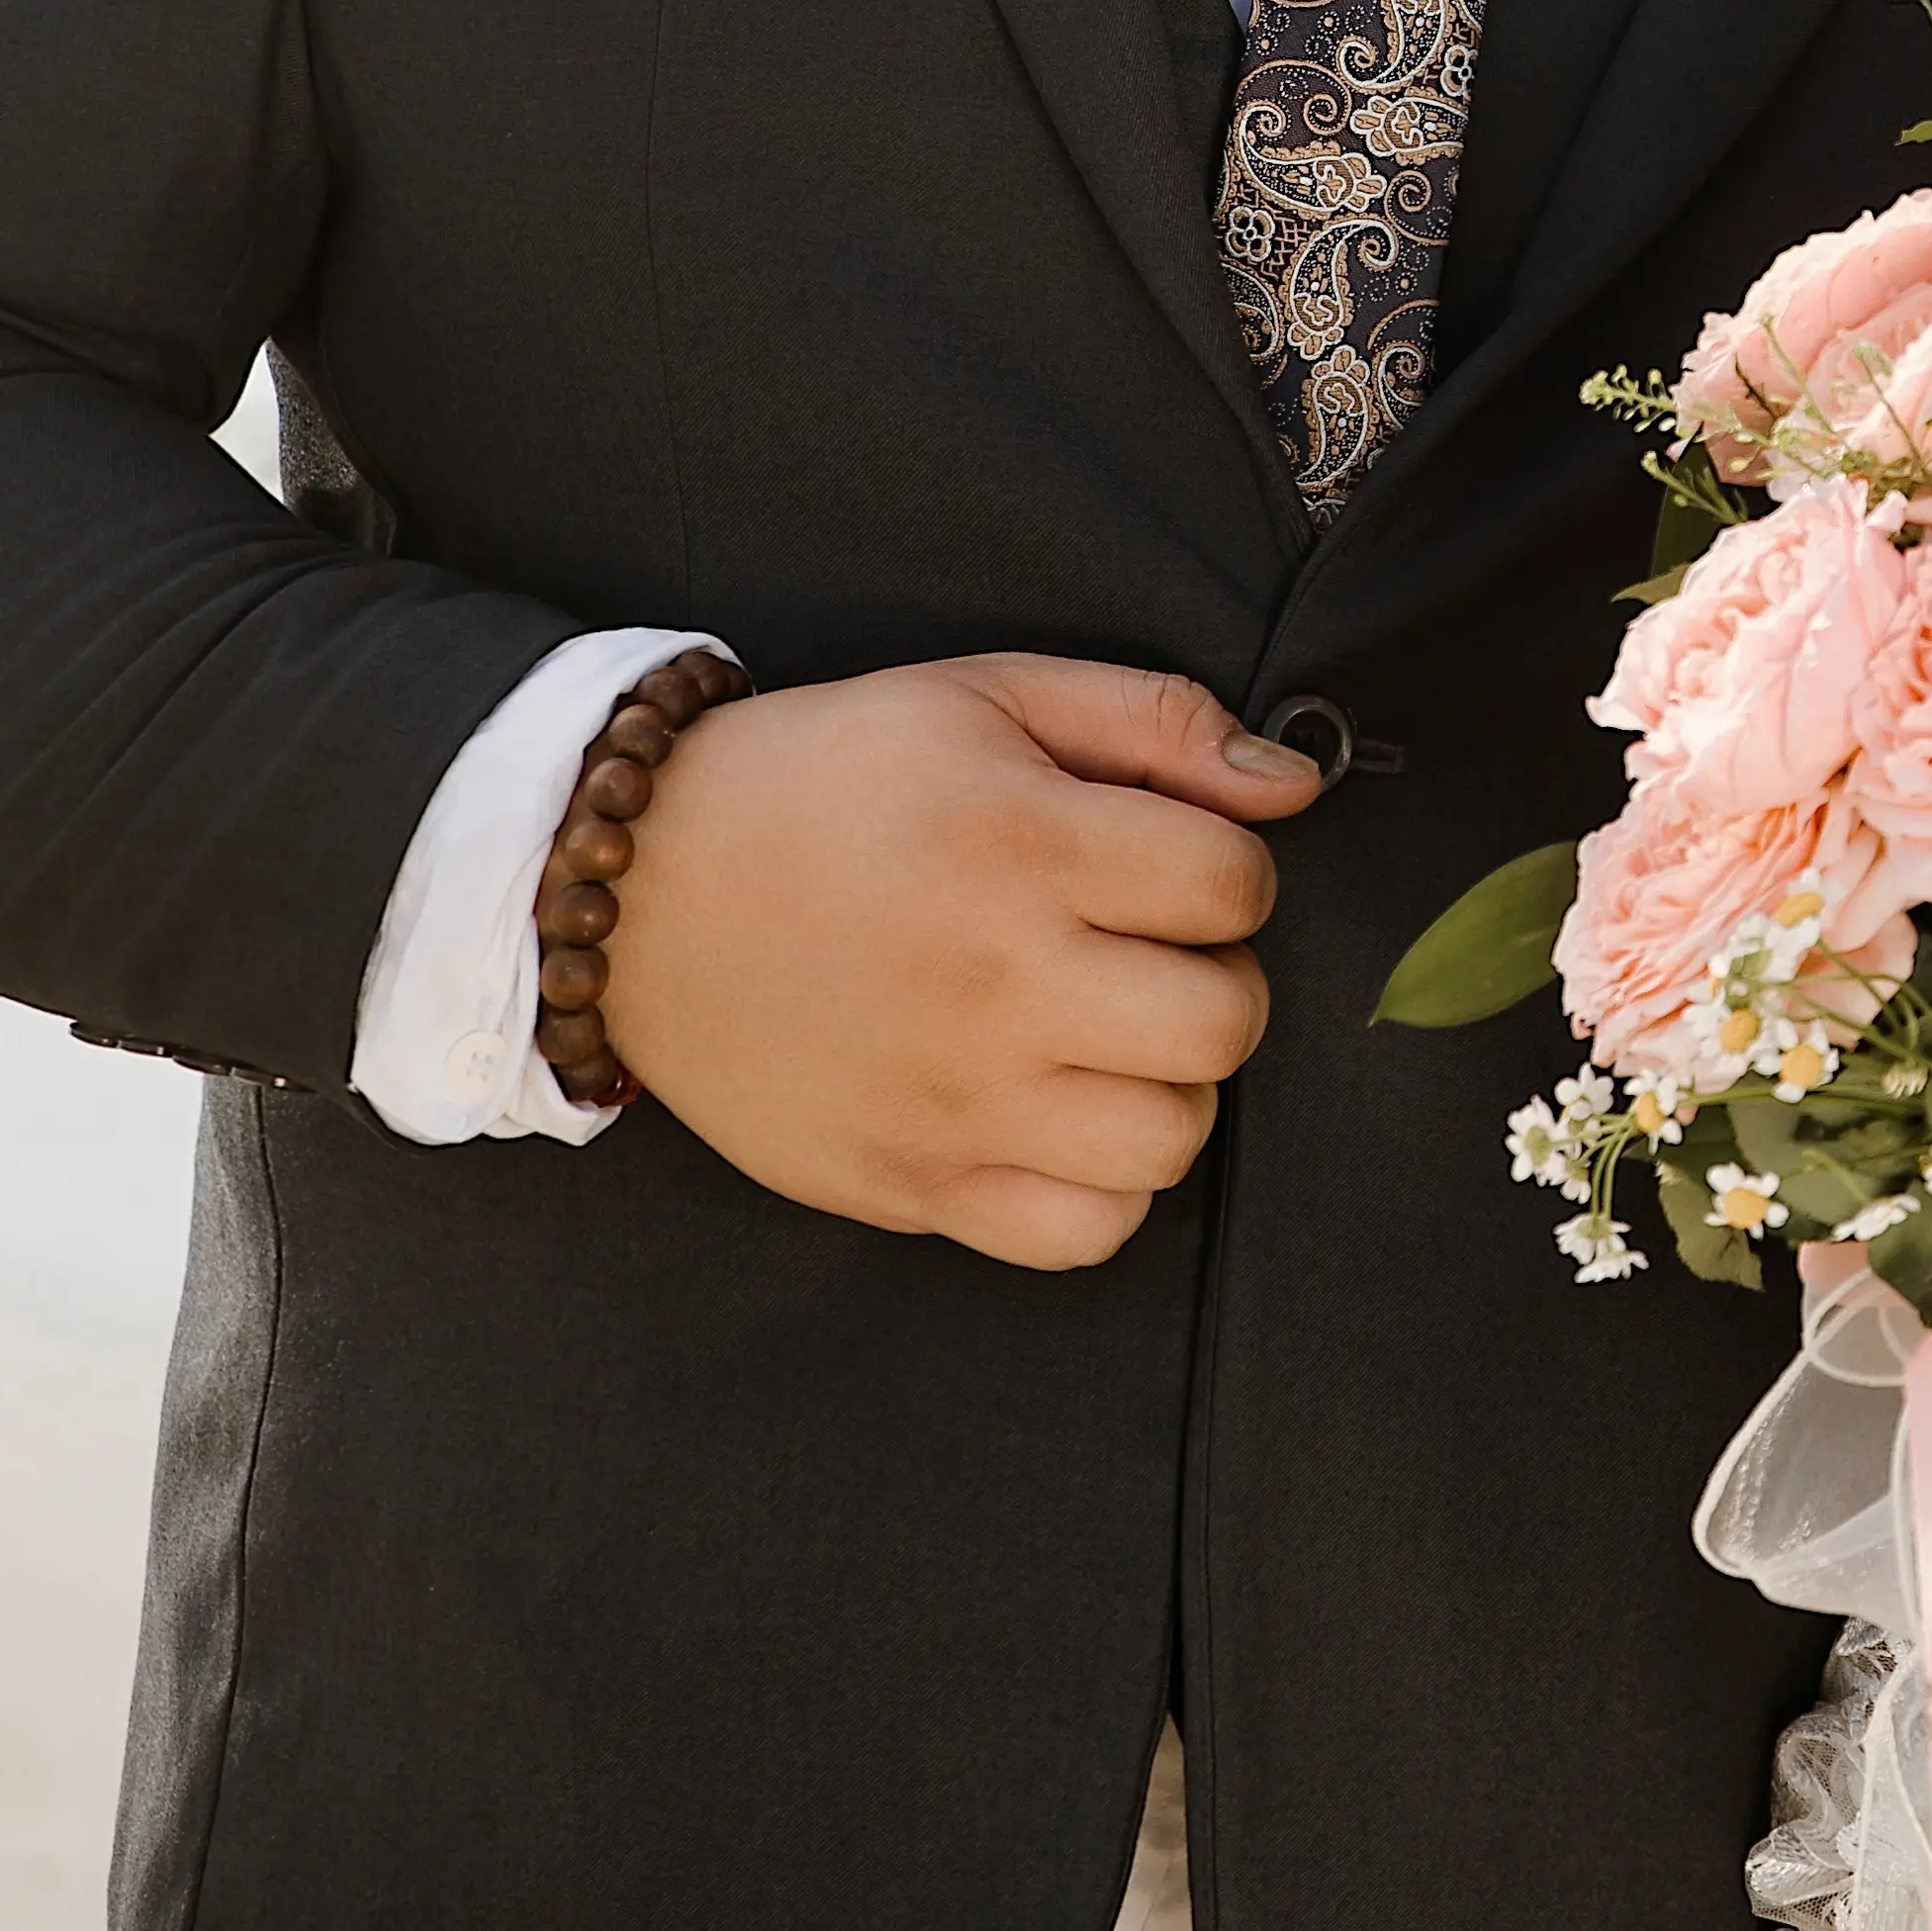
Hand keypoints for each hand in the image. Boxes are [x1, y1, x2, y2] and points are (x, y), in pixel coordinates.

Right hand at [606, 653, 1319, 1267]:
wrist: (636, 890)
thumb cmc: (826, 781)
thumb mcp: (984, 696)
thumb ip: (1155, 723)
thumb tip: (1295, 784)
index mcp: (1022, 845)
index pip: (1235, 886)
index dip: (1228, 871)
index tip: (1168, 867)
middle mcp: (997, 984)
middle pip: (1226, 1022)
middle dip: (1216, 979)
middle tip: (1145, 955)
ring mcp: (954, 1102)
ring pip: (1171, 1139)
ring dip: (1167, 1084)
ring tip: (1103, 1036)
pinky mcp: (912, 1185)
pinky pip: (1084, 1234)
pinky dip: (1102, 1187)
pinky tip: (1060, 1118)